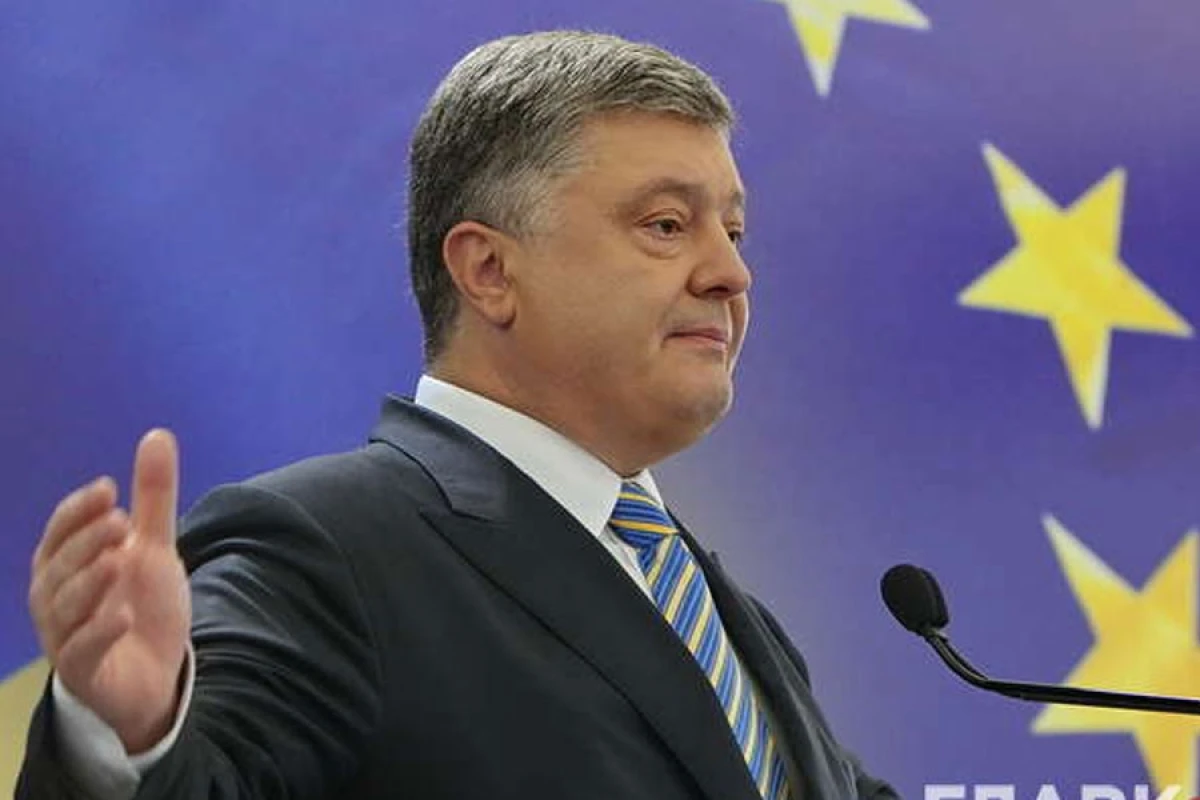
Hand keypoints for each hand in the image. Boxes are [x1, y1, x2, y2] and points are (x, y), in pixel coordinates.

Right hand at [28, 429, 190, 752]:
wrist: (154, 675)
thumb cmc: (141, 606)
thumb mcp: (154, 547)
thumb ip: (154, 497)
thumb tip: (158, 436)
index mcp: (65, 565)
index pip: (60, 531)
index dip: (79, 511)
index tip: (109, 488)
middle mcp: (55, 598)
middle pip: (60, 566)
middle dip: (87, 541)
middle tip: (121, 520)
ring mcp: (65, 636)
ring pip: (65, 606)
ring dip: (90, 582)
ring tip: (118, 560)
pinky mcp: (83, 671)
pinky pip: (81, 652)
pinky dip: (98, 633)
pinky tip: (121, 616)